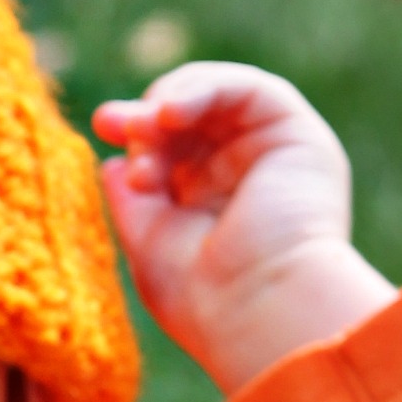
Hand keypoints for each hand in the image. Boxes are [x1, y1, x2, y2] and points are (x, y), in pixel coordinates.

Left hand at [92, 64, 395, 396]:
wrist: (255, 313)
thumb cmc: (202, 297)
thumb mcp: (149, 241)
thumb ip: (132, 201)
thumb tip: (110, 163)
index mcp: (212, 206)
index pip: (172, 151)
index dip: (138, 133)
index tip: (103, 127)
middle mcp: (246, 178)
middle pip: (190, 121)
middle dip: (147, 116)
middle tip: (112, 123)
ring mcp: (273, 155)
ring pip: (217, 98)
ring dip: (171, 102)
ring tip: (148, 126)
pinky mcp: (297, 136)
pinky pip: (249, 89)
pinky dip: (206, 88)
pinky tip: (171, 113)